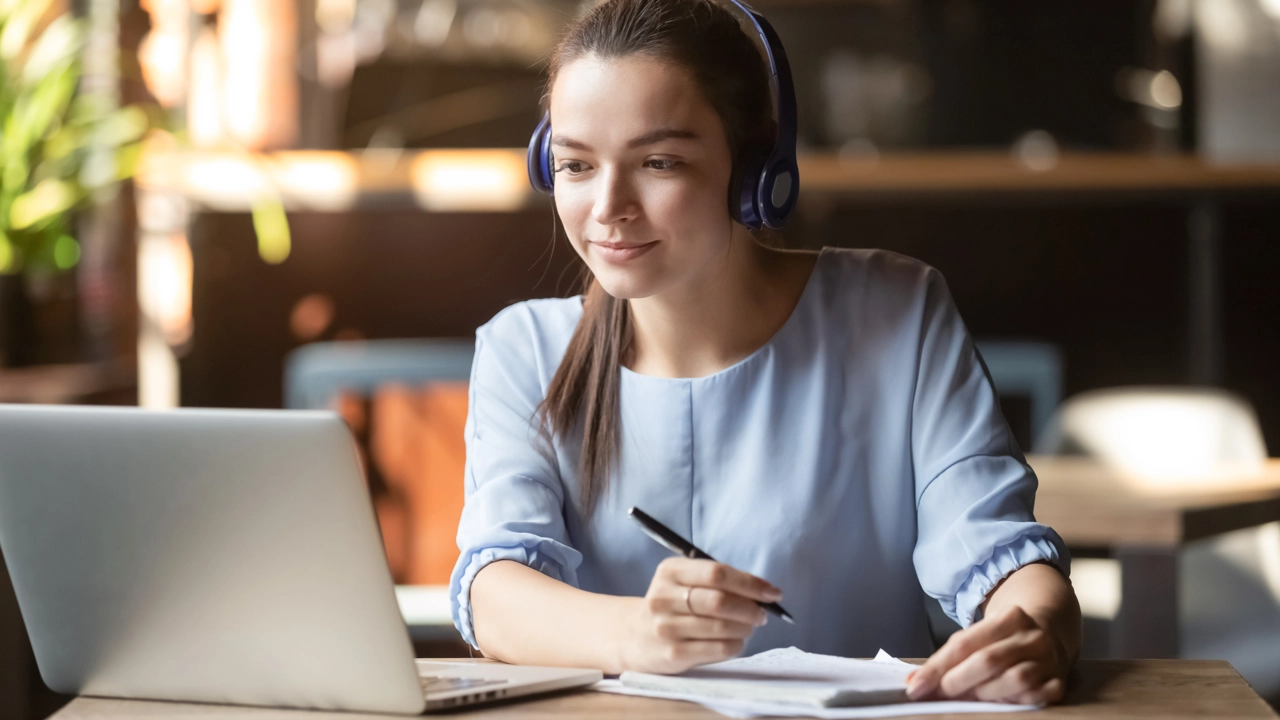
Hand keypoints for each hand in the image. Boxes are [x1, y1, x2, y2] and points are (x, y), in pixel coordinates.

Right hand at [621, 557, 780, 673]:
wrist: (635, 636)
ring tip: (749, 627)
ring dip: (745, 628)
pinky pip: (717, 649)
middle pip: (719, 600)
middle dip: (750, 608)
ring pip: (721, 627)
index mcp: (670, 571)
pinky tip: (736, 641)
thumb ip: (718, 581)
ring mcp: (666, 627)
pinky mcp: (673, 653)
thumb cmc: (672, 605)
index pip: (717, 573)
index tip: (772, 592)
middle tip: (762, 614)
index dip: (750, 583)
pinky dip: (736, 645)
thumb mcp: (684, 581)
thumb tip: (764, 591)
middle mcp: (664, 597)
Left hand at [906, 605, 1068, 704]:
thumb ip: (950, 657)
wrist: (1049, 631)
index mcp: (1010, 617)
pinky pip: (1037, 697)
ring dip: (986, 694)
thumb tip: (916, 682)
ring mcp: (1049, 659)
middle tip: (942, 693)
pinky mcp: (1059, 681)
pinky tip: (1001, 704)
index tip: (916, 686)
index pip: (965, 643)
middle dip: (958, 681)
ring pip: (1015, 680)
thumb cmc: (1004, 638)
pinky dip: (1016, 703)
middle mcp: (1032, 636)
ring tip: (970, 698)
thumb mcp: (980, 635)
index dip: (937, 667)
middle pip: (988, 660)